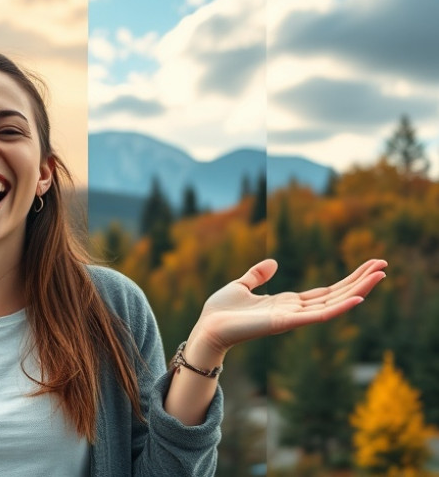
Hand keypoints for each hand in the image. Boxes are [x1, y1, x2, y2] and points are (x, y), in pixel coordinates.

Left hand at [188, 258, 387, 358]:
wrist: (207, 328)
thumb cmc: (220, 312)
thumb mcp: (241, 286)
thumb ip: (257, 275)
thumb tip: (273, 262)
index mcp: (286, 303)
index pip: (325, 291)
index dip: (346, 280)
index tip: (367, 266)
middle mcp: (294, 312)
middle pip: (336, 295)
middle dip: (360, 280)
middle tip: (384, 265)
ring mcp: (293, 318)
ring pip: (334, 303)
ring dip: (358, 289)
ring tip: (380, 275)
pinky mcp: (286, 323)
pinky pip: (319, 315)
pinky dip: (339, 307)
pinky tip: (358, 297)